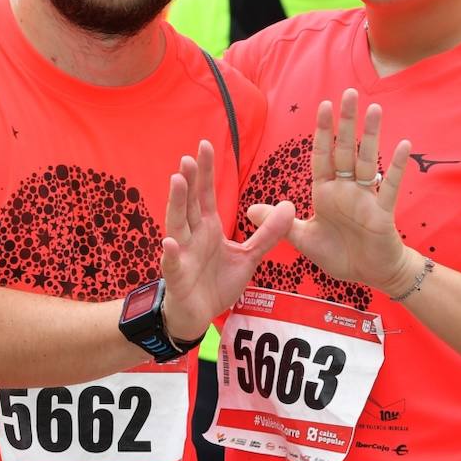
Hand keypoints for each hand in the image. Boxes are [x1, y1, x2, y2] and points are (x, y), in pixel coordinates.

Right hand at [159, 140, 293, 340]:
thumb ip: (267, 234)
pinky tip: (170, 243)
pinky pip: (173, 264)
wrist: (199, 315)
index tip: (205, 146)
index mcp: (207, 228)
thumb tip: (291, 206)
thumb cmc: (218, 282)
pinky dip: (171, 254)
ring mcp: (182, 255)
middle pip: (190, 203)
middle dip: (189, 181)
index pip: (205, 194)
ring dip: (176, 203)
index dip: (205, 172)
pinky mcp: (177, 277)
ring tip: (176, 181)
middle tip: (190, 157)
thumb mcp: (249, 257)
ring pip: (177, 225)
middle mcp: (192, 236)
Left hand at [249, 90, 413, 293]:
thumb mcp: (303, 239)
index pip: (322, 155)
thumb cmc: (339, 253)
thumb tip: (249, 210)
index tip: (323, 106)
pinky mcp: (382, 213)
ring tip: (375, 109)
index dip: (322, 132)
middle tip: (348, 92)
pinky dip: (397, 167)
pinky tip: (404, 145)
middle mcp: (346, 189)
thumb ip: (280, 223)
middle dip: (345, 123)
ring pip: (369, 160)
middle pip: (345, 150)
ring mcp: (366, 198)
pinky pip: (391, 186)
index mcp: (326, 191)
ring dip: (372, 135)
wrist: (369, 274)